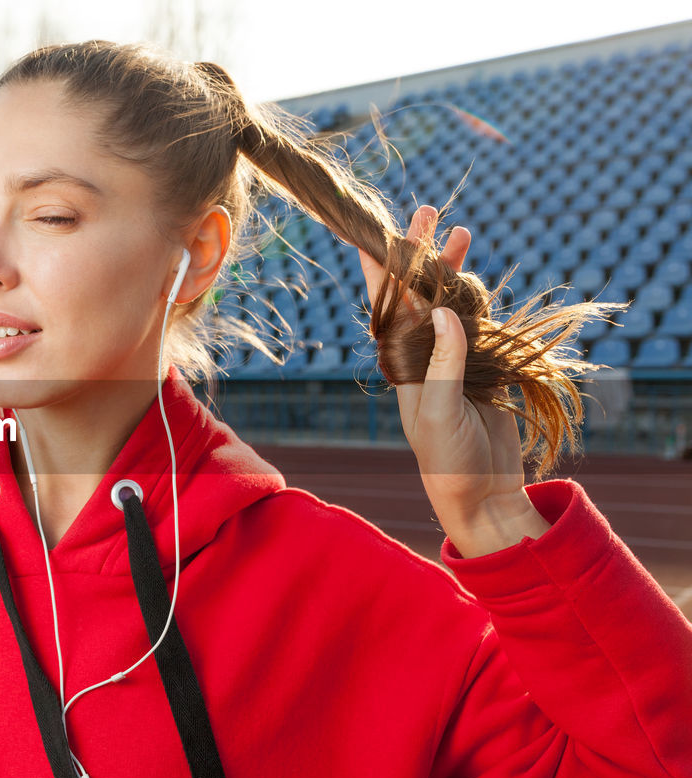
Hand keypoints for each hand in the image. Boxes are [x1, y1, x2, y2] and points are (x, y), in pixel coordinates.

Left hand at [357, 206, 549, 556]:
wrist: (482, 491)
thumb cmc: (449, 460)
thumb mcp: (441, 413)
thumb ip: (444, 363)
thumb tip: (444, 312)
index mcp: (402, 363)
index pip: (387, 304)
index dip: (380, 267)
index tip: (372, 231)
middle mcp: (422, 354)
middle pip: (418, 292)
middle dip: (421, 252)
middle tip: (429, 210)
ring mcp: (451, 357)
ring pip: (448, 300)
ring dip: (452, 267)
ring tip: (460, 230)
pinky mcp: (480, 364)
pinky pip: (475, 320)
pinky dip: (476, 295)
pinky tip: (475, 272)